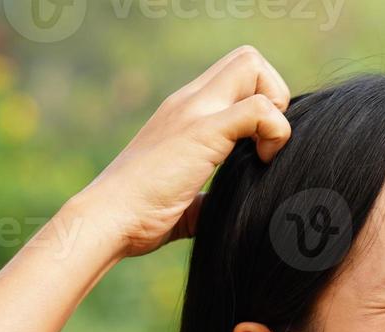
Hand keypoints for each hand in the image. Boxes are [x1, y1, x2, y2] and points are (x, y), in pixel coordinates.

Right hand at [65, 45, 292, 261]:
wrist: (109, 220)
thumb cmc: (137, 217)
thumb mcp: (180, 200)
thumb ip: (202, 198)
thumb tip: (215, 211)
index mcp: (184, 113)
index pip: (235, 73)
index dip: (261, 101)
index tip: (259, 146)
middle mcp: (188, 102)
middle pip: (246, 58)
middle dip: (273, 93)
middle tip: (266, 142)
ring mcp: (194, 113)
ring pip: (252, 67)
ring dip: (275, 108)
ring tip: (263, 153)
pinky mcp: (202, 132)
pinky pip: (258, 108)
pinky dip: (274, 132)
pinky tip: (261, 164)